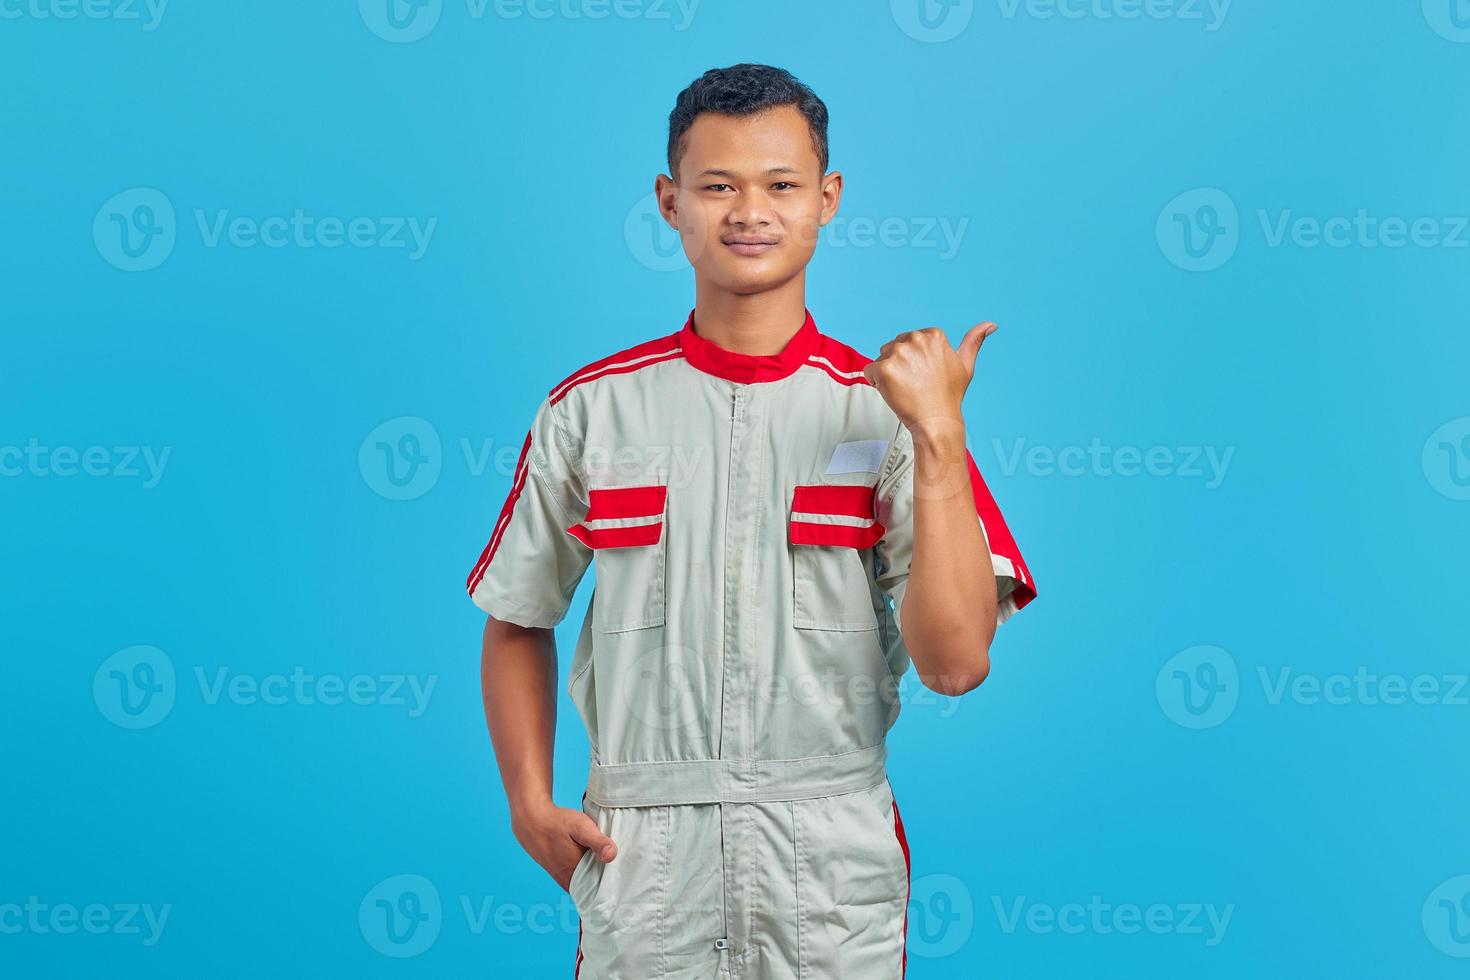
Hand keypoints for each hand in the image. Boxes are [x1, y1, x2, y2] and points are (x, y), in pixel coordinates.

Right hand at [510, 800, 617, 891]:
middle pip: (594, 888)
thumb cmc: (557, 823)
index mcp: (576, 875)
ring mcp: (562, 879)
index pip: (601, 890)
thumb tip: (612, 856)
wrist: (531, 820)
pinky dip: (587, 873)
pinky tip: (593, 861)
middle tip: (622, 871)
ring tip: (609, 865)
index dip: (614, 885)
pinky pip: (578, 879)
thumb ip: (598, 842)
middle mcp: (568, 882)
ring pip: (586, 883)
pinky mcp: (559, 873)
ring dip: (597, 876)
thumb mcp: (581, 827)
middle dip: (607, 882)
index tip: (627, 878)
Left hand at [862, 322, 996, 429]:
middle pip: (893, 348)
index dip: (912, 361)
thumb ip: (974, 341)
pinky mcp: (884, 368)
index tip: (924, 375)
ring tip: (905, 388)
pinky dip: (875, 383)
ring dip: (887, 374)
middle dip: (899, 365)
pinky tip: (893, 392)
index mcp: (933, 335)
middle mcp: (916, 339)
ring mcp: (899, 353)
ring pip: (881, 359)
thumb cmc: (949, 396)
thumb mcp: (965, 365)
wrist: (936, 421)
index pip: (909, 342)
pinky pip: (869, 372)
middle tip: (914, 384)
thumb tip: (990, 324)